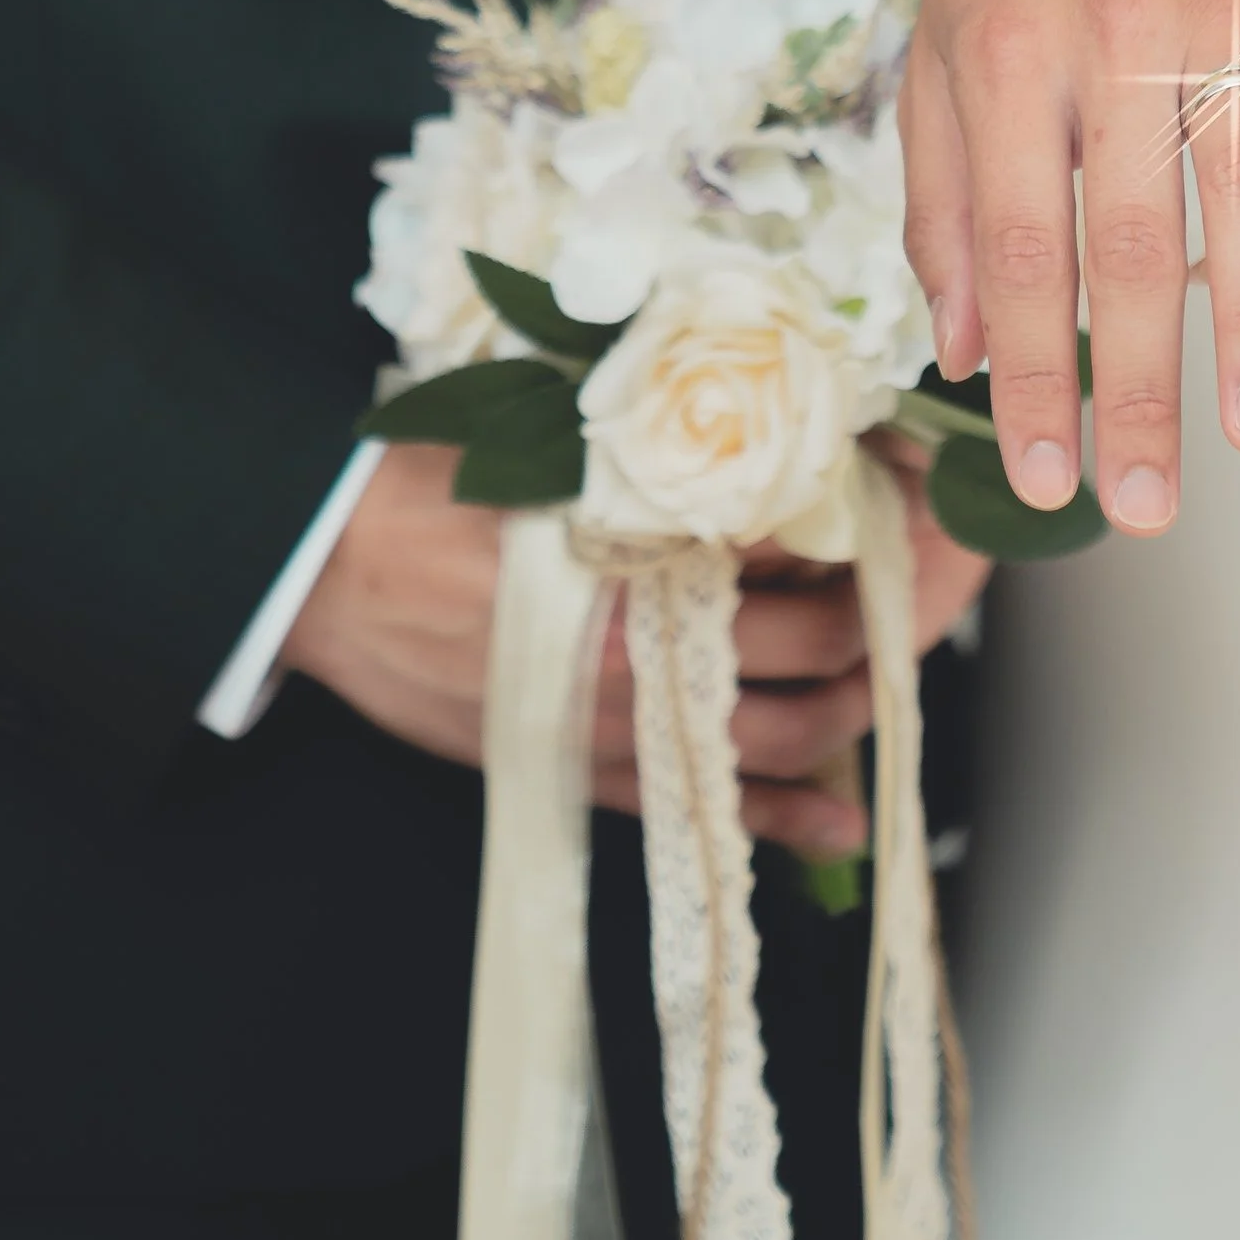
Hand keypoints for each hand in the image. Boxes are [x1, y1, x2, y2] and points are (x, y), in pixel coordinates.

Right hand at [282, 441, 987, 858]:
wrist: (328, 573)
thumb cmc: (433, 490)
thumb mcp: (546, 435)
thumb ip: (649, 436)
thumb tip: (755, 419)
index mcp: (640, 544)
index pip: (793, 543)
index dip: (859, 525)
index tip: (904, 503)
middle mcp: (642, 643)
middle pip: (807, 647)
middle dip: (874, 625)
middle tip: (911, 596)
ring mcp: (614, 722)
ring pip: (772, 739)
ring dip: (847, 718)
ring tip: (886, 690)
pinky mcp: (581, 772)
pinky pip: (704, 810)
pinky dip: (782, 820)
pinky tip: (841, 820)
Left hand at [901, 0, 1239, 537]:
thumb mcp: (940, 48)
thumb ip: (941, 200)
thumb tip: (963, 353)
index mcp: (1005, 53)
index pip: (1018, 250)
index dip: (1035, 379)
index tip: (1050, 478)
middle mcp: (1110, 31)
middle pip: (1133, 244)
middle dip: (1146, 393)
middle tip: (1157, 503)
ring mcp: (1220, 7)